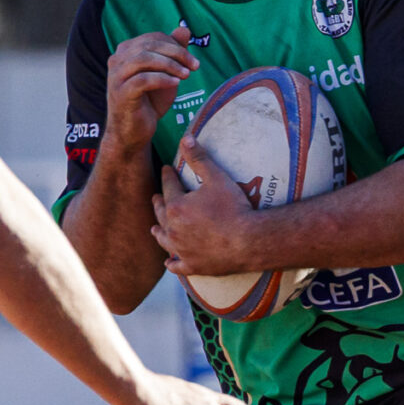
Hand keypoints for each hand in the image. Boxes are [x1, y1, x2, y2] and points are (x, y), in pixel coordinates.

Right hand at [104, 24, 198, 154]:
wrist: (133, 132)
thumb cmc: (149, 102)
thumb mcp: (165, 74)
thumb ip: (173, 52)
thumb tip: (184, 29)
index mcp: (125, 52)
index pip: (153, 38)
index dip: (175, 45)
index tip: (193, 61)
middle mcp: (117, 61)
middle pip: (149, 45)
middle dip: (176, 53)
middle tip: (194, 66)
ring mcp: (116, 77)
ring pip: (144, 59)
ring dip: (169, 65)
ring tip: (186, 75)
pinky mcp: (121, 94)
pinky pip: (142, 80)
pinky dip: (162, 79)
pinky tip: (175, 84)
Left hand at [152, 136, 258, 276]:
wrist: (248, 241)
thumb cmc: (234, 208)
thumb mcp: (217, 178)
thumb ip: (199, 158)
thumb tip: (185, 138)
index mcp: (176, 206)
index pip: (168, 186)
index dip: (167, 175)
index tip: (166, 170)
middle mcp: (173, 229)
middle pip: (161, 213)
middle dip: (158, 203)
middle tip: (156, 197)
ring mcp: (182, 250)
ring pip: (164, 240)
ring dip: (159, 232)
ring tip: (155, 228)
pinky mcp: (193, 266)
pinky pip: (177, 266)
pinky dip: (171, 263)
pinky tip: (168, 262)